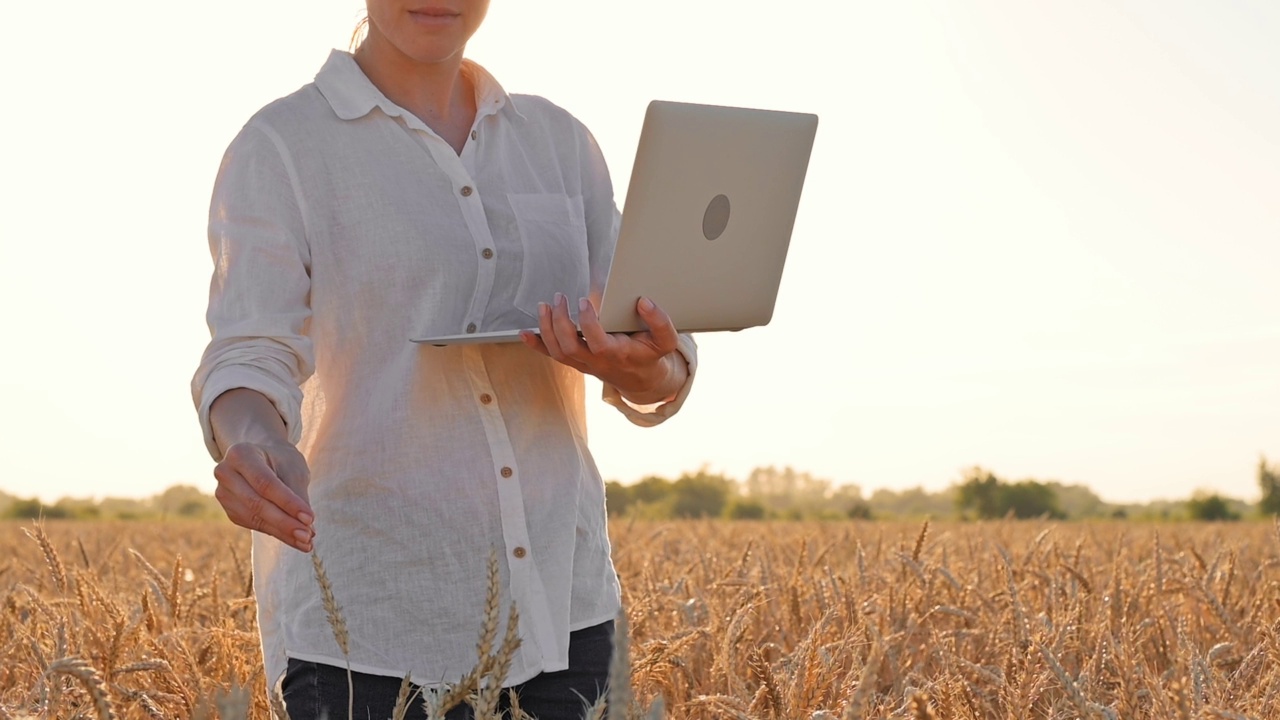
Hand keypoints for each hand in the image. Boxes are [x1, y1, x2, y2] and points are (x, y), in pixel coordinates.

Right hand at [214, 441, 313, 551]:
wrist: (264, 458)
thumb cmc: (282, 460)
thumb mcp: (294, 469)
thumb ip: (298, 495)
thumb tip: (307, 529)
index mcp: (240, 454)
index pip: (265, 483)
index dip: (288, 503)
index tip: (309, 518)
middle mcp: (225, 472)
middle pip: (256, 503)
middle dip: (285, 523)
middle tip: (308, 536)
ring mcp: (223, 493)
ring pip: (254, 518)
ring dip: (282, 532)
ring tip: (306, 541)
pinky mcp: (229, 510)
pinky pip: (253, 524)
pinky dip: (276, 532)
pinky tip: (294, 538)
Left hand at [520, 293, 685, 404]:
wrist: (642, 379)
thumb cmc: (650, 355)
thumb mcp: (665, 341)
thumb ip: (661, 322)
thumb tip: (643, 301)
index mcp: (617, 354)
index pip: (597, 342)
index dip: (588, 323)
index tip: (585, 301)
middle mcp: (596, 362)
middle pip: (570, 347)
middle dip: (560, 322)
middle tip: (560, 298)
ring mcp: (584, 364)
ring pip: (558, 352)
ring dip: (546, 330)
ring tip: (544, 306)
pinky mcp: (576, 361)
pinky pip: (552, 356)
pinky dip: (536, 345)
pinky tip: (524, 333)